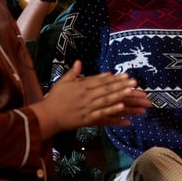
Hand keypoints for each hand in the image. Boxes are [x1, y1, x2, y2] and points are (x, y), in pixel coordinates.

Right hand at [32, 60, 149, 137]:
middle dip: (121, 85)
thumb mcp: (63, 82)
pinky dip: (112, 110)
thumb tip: (79, 61)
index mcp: (81, 86)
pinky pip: (102, 114)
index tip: (126, 75)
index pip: (101, 80)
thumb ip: (73, 72)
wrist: (47, 116)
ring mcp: (87, 107)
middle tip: (134, 82)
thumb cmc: (55, 98)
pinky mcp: (87, 118)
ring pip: (106, 100)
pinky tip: (122, 107)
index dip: (114, 78)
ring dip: (120, 96)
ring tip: (132, 92)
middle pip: (106, 89)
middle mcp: (86, 95)